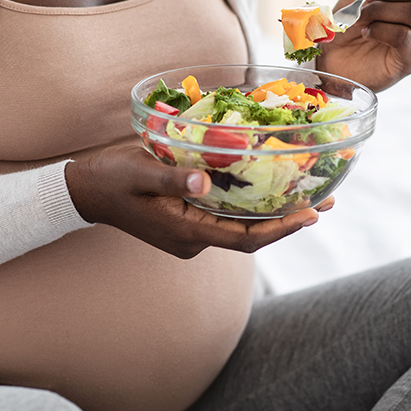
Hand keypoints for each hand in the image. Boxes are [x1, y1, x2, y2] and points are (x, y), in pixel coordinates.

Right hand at [65, 144, 331, 258]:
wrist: (84, 191)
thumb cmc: (110, 178)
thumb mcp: (139, 170)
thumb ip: (172, 175)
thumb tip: (204, 181)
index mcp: (186, 231)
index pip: (246, 238)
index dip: (282, 228)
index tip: (312, 213)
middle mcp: (193, 240)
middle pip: (252, 235)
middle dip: (289, 218)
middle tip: (327, 198)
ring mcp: (191, 235)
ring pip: (242, 227)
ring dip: (275, 212)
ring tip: (310, 192)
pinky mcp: (188, 225)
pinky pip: (228, 219)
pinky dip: (253, 206)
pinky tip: (271, 188)